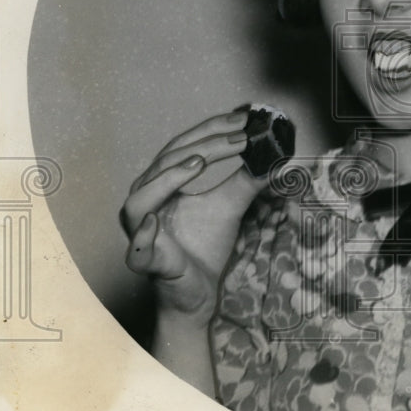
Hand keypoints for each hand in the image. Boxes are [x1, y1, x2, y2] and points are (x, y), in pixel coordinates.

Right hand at [121, 109, 263, 324]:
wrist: (198, 292)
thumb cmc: (205, 243)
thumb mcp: (231, 205)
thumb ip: (247, 179)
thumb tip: (273, 153)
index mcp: (162, 183)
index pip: (184, 146)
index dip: (212, 129)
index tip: (243, 119)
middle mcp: (144, 200)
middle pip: (166, 162)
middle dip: (204, 146)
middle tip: (239, 137)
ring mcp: (139, 231)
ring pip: (142, 197)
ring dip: (169, 177)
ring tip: (199, 163)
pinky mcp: (144, 260)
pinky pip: (136, 248)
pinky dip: (143, 233)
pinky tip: (154, 220)